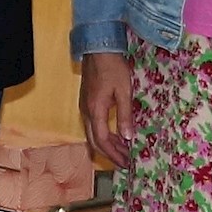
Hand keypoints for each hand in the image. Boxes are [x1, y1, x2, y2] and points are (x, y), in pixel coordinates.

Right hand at [78, 53, 134, 168]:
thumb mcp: (124, 91)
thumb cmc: (113, 67)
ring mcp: (84, 107)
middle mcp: (86, 112)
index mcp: (95, 111)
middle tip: (124, 162)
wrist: (98, 48)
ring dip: (107, 145)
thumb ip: (125, 115)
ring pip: (93, 134)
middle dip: (110, 154)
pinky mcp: (86, 102)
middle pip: (94, 141)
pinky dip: (104, 134)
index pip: (102, 141)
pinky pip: (93, 125)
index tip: (126, 163)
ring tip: (122, 151)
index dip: (114, 154)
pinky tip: (115, 134)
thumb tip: (127, 137)